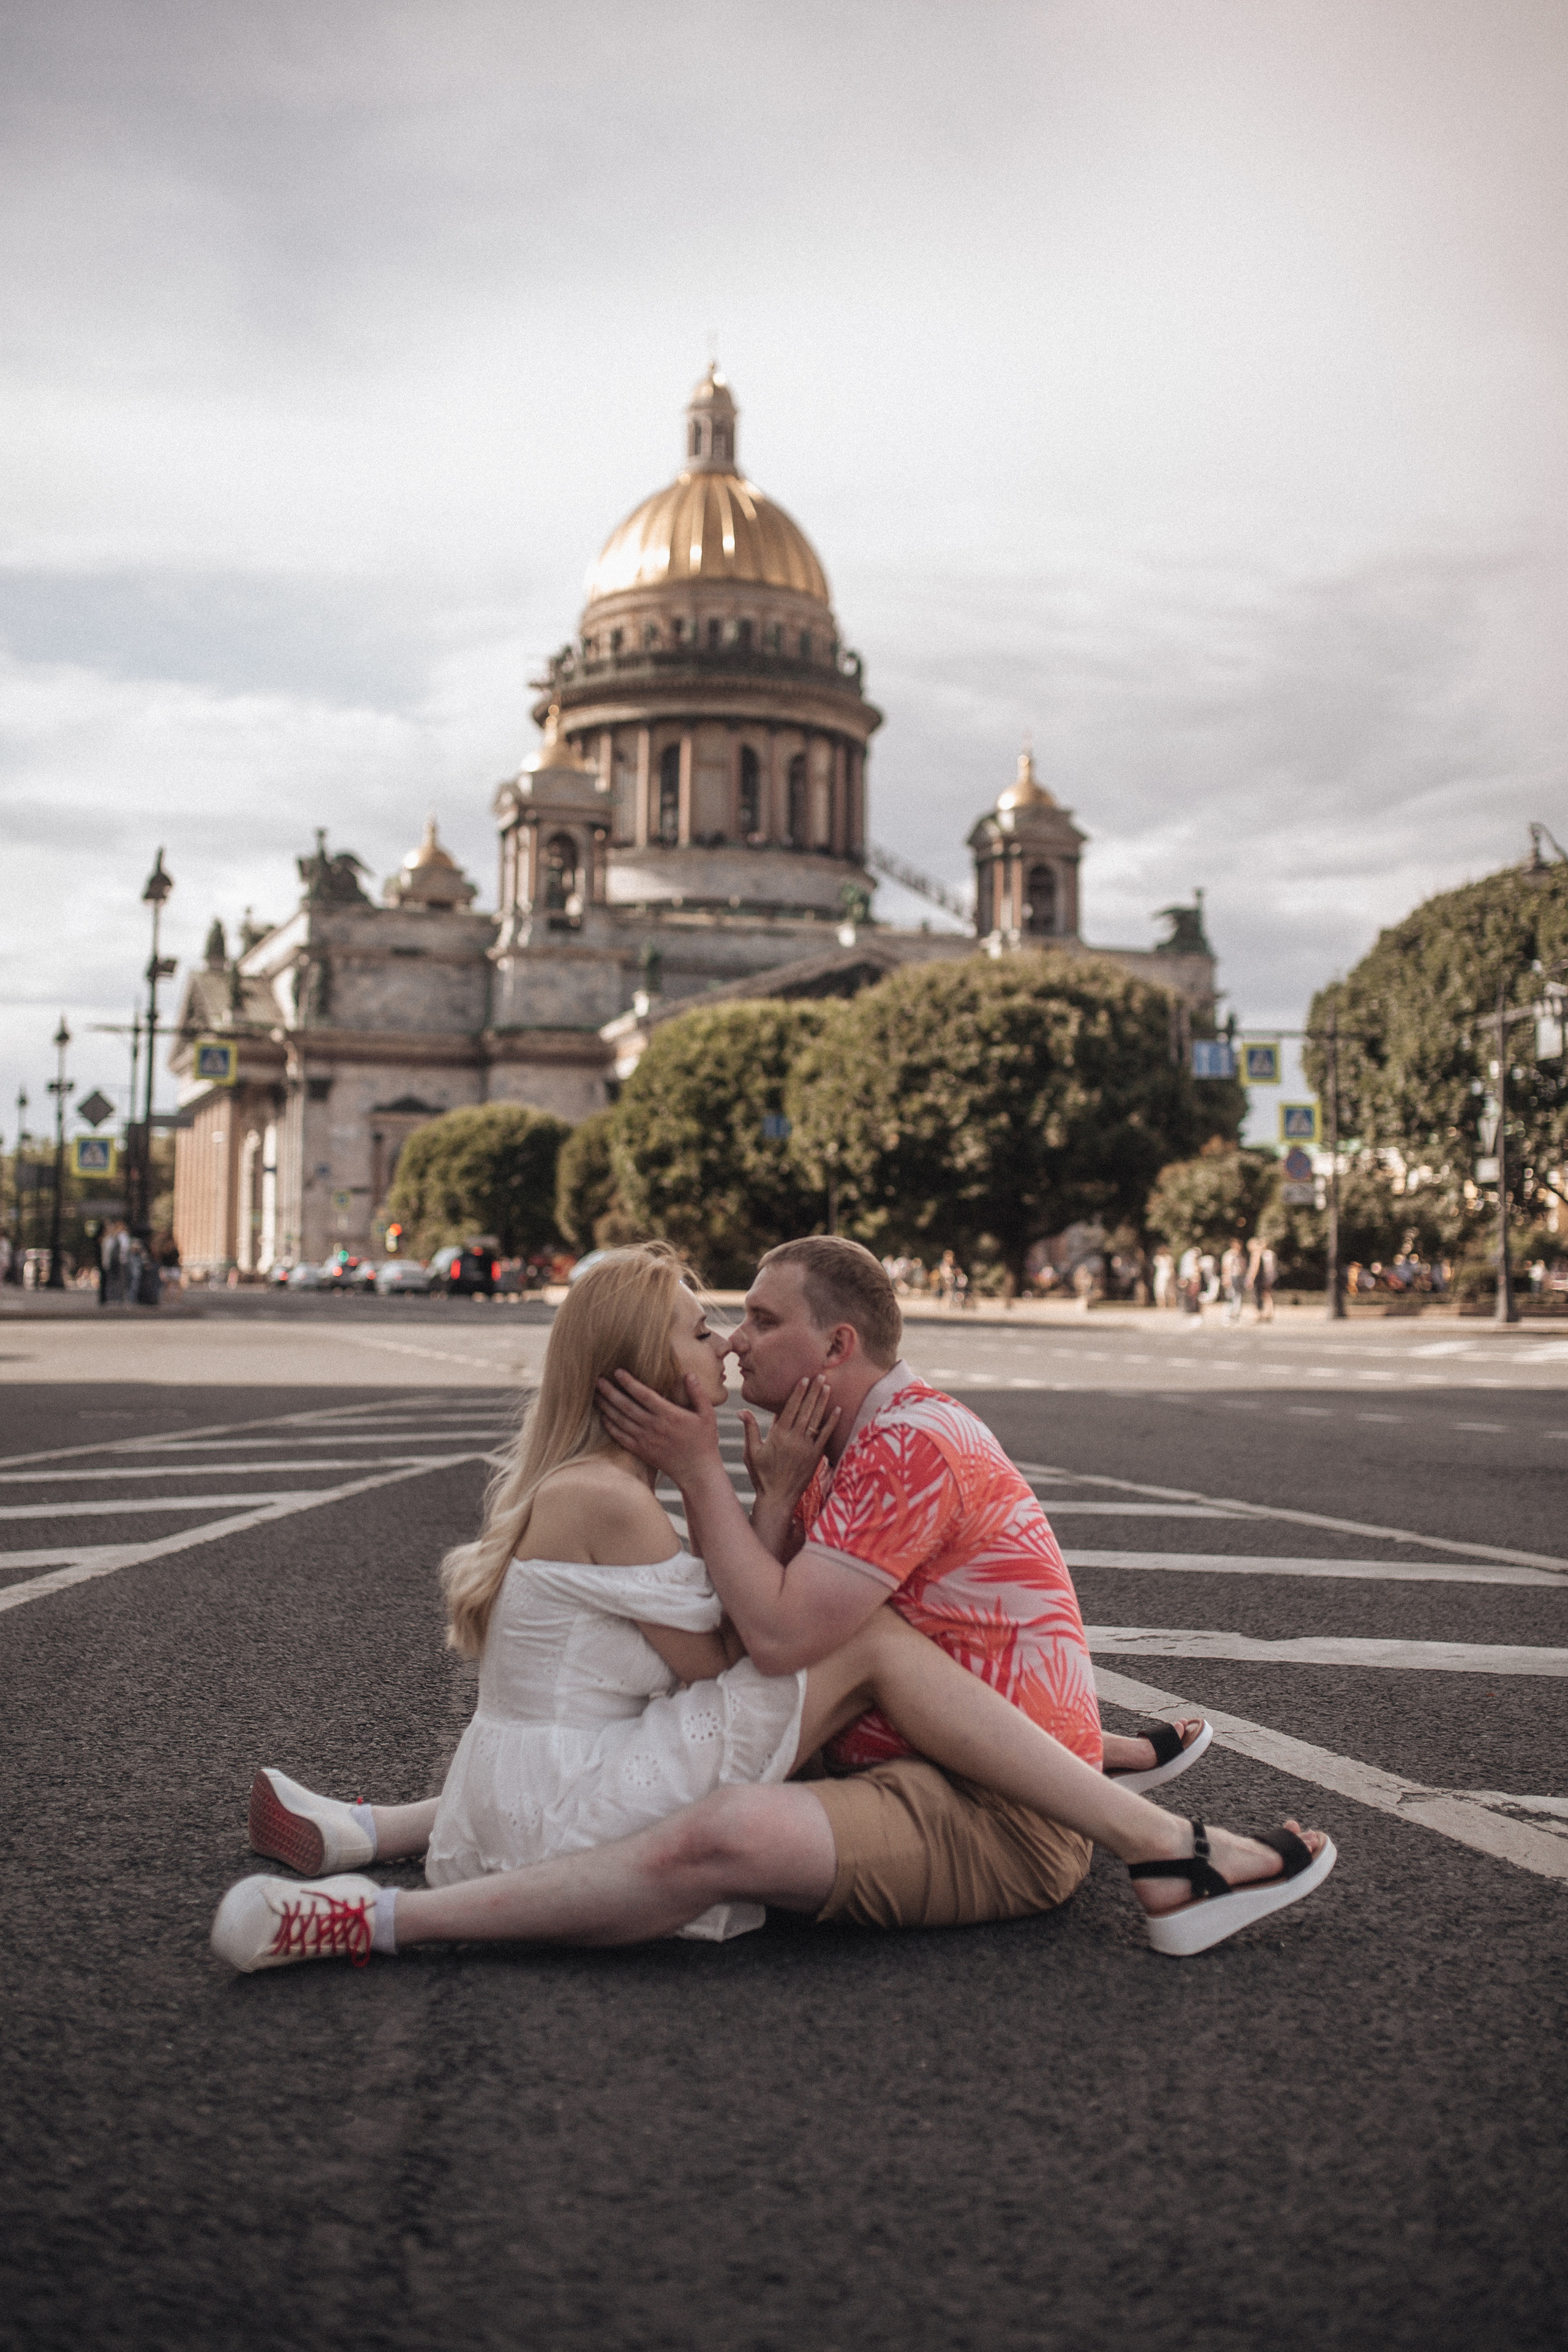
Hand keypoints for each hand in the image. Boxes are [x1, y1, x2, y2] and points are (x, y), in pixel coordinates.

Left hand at [596, 1367, 721, 1484]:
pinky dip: (610, 1426)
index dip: (629, 1382)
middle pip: (626, 1406)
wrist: (696, 1470)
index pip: (644, 1394)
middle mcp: (653, 1426)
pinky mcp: (641, 1451)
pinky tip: (603, 1417)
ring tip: (595, 1394)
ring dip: (606, 1406)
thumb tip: (689, 1374)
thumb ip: (698, 1394)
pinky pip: (621, 1437)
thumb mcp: (707, 1414)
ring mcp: (645, 1439)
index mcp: (668, 1414)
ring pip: (620, 1420)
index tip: (617, 1372)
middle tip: (598, 1380)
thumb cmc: (704, 1440)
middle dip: (610, 1392)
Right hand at [741, 1376, 838, 1509]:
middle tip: (820, 1375)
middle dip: (813, 1392)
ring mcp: (807, 1448)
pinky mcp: (816, 1456)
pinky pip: (826, 1436)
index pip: (790, 1409)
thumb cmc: (762, 1476)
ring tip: (827, 1386)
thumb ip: (750, 1429)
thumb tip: (742, 1411)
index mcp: (778, 1436)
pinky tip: (838, 1410)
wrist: (778, 1498)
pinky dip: (832, 1422)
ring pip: (816, 1420)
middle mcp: (794, 1439)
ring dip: (823, 1402)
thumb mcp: (751, 1452)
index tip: (804, 1379)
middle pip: (806, 1410)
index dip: (798, 1393)